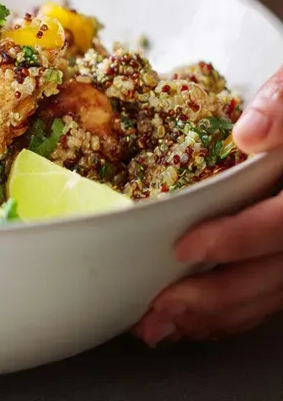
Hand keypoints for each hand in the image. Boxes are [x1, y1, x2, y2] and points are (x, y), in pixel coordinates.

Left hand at [135, 68, 282, 345]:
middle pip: (277, 275)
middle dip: (217, 296)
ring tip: (161, 324)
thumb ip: (280, 105)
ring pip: (272, 294)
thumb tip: (249, 135)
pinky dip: (230, 314)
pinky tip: (190, 322)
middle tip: (160, 306)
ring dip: (217, 316)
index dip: (239, 238)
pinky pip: (268, 296)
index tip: (187, 247)